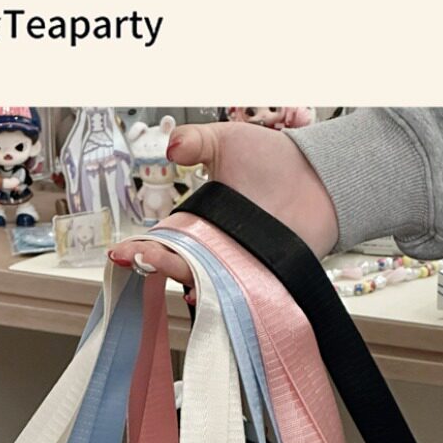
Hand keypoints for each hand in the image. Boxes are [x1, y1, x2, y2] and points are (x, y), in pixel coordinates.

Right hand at [108, 120, 337, 301]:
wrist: (320, 175)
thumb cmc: (273, 159)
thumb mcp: (226, 141)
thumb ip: (195, 141)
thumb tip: (171, 148)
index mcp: (198, 224)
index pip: (163, 241)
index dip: (141, 248)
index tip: (123, 252)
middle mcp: (215, 250)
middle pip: (179, 266)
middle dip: (158, 263)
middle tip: (144, 257)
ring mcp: (239, 267)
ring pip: (206, 285)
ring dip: (188, 281)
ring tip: (173, 271)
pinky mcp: (266, 280)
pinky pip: (242, 298)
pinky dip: (227, 301)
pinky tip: (209, 295)